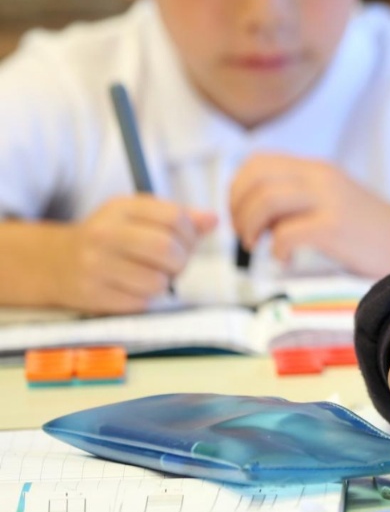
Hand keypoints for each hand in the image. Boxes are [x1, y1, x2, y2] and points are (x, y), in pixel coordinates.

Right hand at [62, 196, 216, 313]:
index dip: (191, 233)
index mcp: (120, 208)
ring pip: (157, 282)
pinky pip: (141, 303)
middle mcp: (104, 234)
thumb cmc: (110, 237)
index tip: (186, 241)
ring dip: (165, 282)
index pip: (175, 218)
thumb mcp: (138, 216)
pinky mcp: (93, 295)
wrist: (54, 262)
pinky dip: (146, 298)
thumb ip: (179, 217)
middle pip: (167, 250)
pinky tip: (133, 287)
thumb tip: (213, 221)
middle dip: (181, 260)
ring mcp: (95, 266)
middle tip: (174, 263)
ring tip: (152, 275)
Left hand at [230, 154, 389, 276]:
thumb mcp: (331, 197)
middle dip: (237, 209)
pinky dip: (276, 249)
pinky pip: (287, 232)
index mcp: (316, 169)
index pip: (257, 162)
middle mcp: (320, 178)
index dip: (236, 188)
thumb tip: (252, 207)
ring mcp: (329, 200)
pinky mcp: (335, 227)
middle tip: (244, 235)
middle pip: (256, 178)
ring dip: (249, 226)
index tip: (241, 215)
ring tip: (257, 246)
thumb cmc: (366, 228)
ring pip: (266, 200)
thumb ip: (297, 194)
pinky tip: (284, 259)